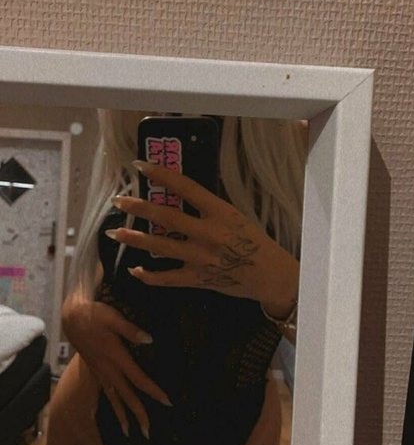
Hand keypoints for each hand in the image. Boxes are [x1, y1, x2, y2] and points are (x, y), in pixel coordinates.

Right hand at [62, 295, 171, 438]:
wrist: (71, 316)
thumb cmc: (94, 314)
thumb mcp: (113, 317)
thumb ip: (131, 330)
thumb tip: (150, 340)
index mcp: (116, 357)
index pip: (138, 379)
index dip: (153, 391)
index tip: (167, 402)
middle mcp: (108, 369)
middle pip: (126, 396)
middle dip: (138, 414)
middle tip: (148, 433)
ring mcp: (100, 372)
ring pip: (113, 398)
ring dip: (122, 416)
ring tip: (129, 433)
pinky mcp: (95, 370)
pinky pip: (104, 393)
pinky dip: (106, 406)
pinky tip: (104, 415)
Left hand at [106, 160, 299, 318]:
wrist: (268, 274)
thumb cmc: (252, 241)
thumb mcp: (234, 215)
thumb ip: (208, 207)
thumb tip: (177, 194)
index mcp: (220, 211)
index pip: (185, 187)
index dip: (161, 174)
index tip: (141, 166)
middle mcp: (208, 233)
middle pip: (166, 217)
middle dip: (138, 207)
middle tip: (118, 201)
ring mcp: (201, 257)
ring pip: (160, 246)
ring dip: (134, 239)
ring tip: (115, 233)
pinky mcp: (198, 279)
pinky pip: (167, 278)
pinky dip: (148, 276)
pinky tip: (134, 270)